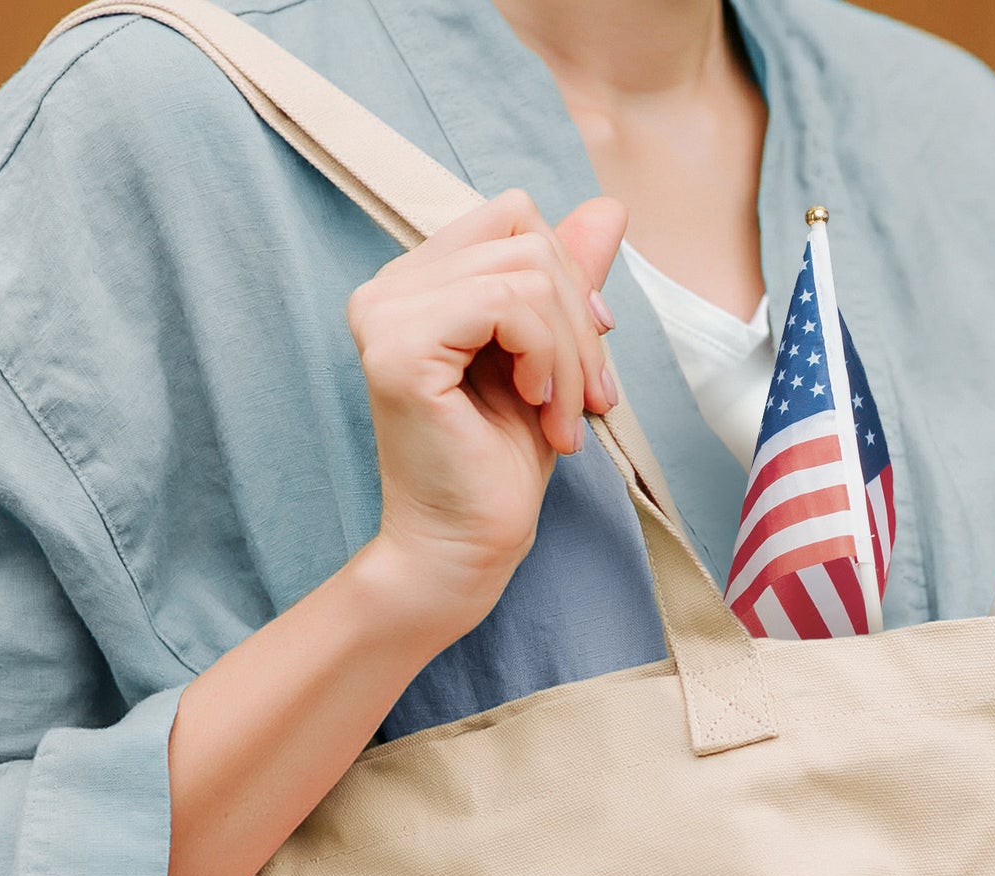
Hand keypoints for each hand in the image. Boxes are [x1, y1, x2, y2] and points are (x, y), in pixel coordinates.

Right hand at [348, 188, 628, 642]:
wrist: (465, 549)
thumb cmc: (498, 468)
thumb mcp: (549, 358)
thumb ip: (565, 283)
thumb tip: (608, 207)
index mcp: (416, 285)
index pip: (512, 219)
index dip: (568, 275)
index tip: (591, 353)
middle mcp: (388, 289)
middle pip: (525, 238)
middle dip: (578, 320)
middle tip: (592, 400)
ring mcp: (386, 314)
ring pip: (525, 272)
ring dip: (570, 352)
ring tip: (565, 418)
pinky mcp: (399, 348)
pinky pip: (507, 304)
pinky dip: (547, 357)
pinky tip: (540, 407)